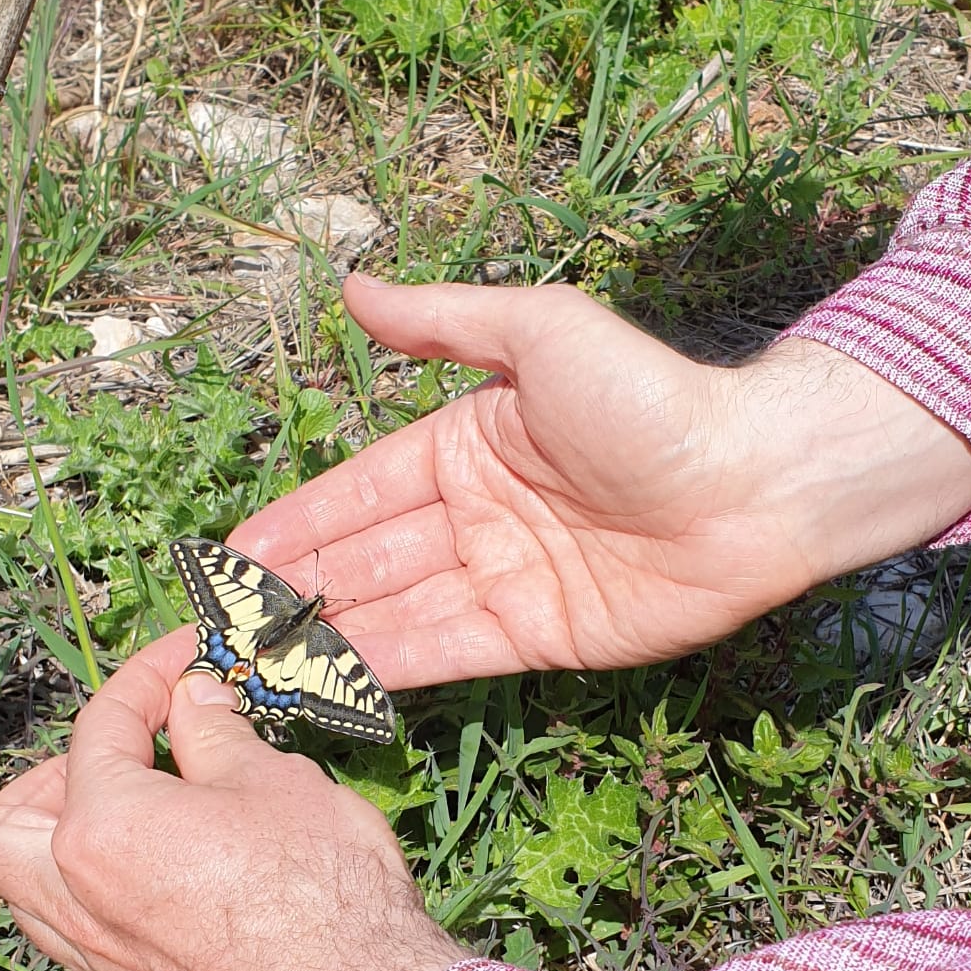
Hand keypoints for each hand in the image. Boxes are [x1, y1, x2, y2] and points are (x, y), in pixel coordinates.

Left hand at [0, 650, 463, 970]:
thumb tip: (192, 704)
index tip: (186, 657)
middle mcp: (77, 901)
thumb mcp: (277, 781)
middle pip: (2, 828)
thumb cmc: (324, 892)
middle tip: (122, 755)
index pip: (99, 727)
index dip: (146, 677)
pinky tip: (170, 882)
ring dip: (60, 846)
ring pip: (29, 896)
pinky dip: (101, 899)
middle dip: (48, 777)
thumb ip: (216, 735)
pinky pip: (82, 941)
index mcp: (101, 828)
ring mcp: (101, 964)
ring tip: (136, 818)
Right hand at [232, 273, 970, 688]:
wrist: (754, 482)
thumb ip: (442, 322)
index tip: (227, 554)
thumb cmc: (650, 397)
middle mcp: (476, 515)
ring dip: (321, 639)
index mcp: (465, 443)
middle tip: (216, 625)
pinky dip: (383, 668)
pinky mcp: (538, 638)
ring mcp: (505, 580)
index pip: (357, 491)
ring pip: (391, 613)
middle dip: (290, 592)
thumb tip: (349, 288)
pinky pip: (443, 651)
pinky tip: (323, 682)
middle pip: (364, 559)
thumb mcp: (538, 333)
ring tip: (248, 663)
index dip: (293, 523)